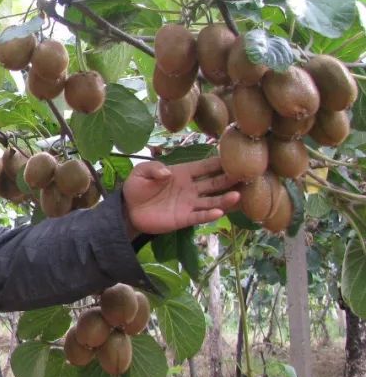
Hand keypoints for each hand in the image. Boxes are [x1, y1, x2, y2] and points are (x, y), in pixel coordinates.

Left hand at [123, 156, 240, 235]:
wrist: (128, 209)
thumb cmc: (137, 187)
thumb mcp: (141, 172)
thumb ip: (153, 169)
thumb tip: (167, 172)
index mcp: (183, 172)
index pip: (206, 166)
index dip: (220, 162)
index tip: (237, 158)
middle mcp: (191, 187)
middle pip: (215, 183)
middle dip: (230, 179)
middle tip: (247, 176)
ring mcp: (189, 203)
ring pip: (212, 201)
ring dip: (225, 199)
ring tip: (239, 195)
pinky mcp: (184, 218)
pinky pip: (199, 216)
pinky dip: (209, 214)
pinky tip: (219, 212)